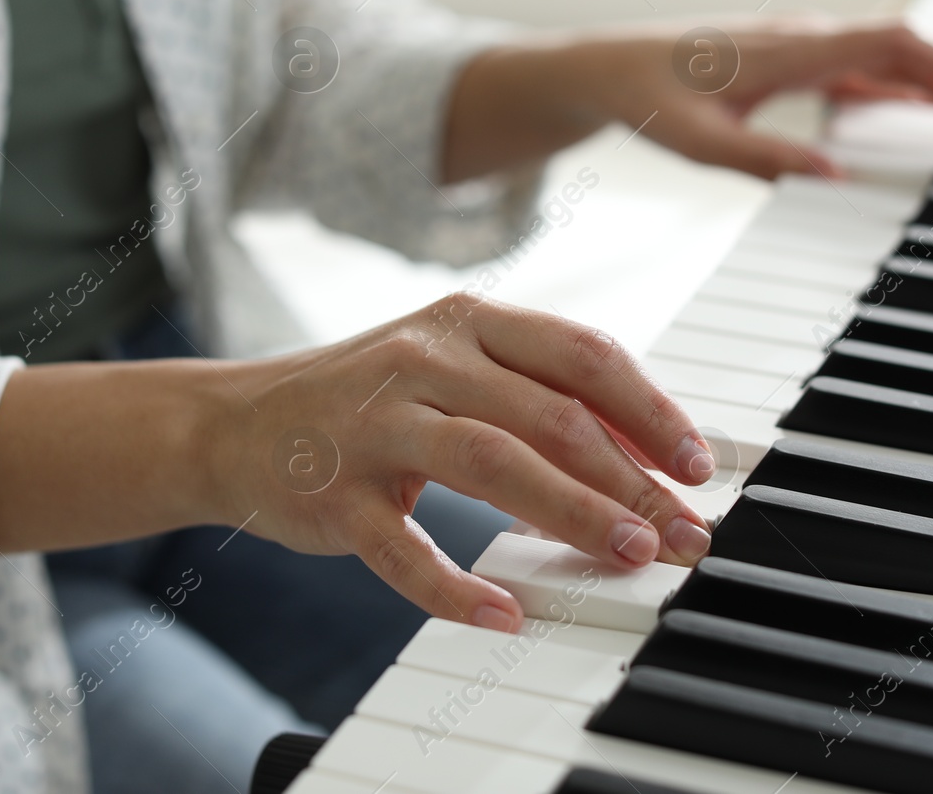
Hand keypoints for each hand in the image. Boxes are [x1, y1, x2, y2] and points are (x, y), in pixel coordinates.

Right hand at [204, 294, 715, 631]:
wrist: (234, 423)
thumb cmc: (367, 398)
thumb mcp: (450, 369)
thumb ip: (535, 396)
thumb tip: (644, 454)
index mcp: (467, 322)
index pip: (581, 354)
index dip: (650, 410)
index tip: (698, 464)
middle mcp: (425, 359)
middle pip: (550, 414)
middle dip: (630, 479)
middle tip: (681, 532)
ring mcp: (376, 424)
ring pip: (492, 462)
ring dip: (572, 512)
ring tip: (628, 555)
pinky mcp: (336, 493)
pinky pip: (403, 548)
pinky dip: (456, 586)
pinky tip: (505, 612)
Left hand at [599, 20, 932, 179]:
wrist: (610, 67)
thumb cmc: (649, 99)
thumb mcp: (697, 142)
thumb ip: (764, 159)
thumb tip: (835, 178)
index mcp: (793, 49)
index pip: (895, 46)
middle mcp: (808, 37)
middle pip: (911, 44)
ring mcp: (806, 47)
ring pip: (896, 51)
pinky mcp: (797, 62)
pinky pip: (868, 67)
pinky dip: (911, 81)